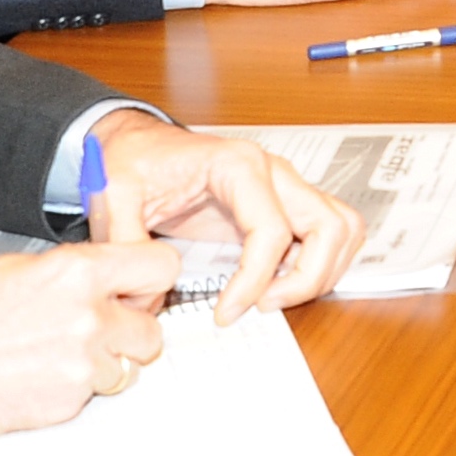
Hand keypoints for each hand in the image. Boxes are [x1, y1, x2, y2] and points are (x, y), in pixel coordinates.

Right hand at [0, 238, 182, 445]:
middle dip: (128, 329)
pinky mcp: (64, 406)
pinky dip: (71, 390)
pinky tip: (33, 377)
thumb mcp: (11, 269)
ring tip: (52, 354)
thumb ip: (69, 273)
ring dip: (102, 364)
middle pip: (151, 327)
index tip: (142, 287)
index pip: (161, 267)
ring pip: (126, 367)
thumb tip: (103, 277)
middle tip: (97, 328)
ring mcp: (79, 366)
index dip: (152, 279)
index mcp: (74, 273)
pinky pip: (92, 397)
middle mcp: (86, 318)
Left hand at [87, 110, 364, 321]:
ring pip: (342, 227)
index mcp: (237, 165)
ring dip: (323, 270)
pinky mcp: (285, 204)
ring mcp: (285, 186)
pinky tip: (279, 285)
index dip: (255, 281)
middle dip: (307, 278)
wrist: (137, 142)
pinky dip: (321, 263)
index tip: (226, 313)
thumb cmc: (133, 161)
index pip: (272, 230)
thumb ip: (126, 246)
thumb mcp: (113, 197)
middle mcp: (273, 172)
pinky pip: (330, 232)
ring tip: (275, 297)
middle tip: (264, 306)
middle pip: (330, 225)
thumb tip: (147, 300)